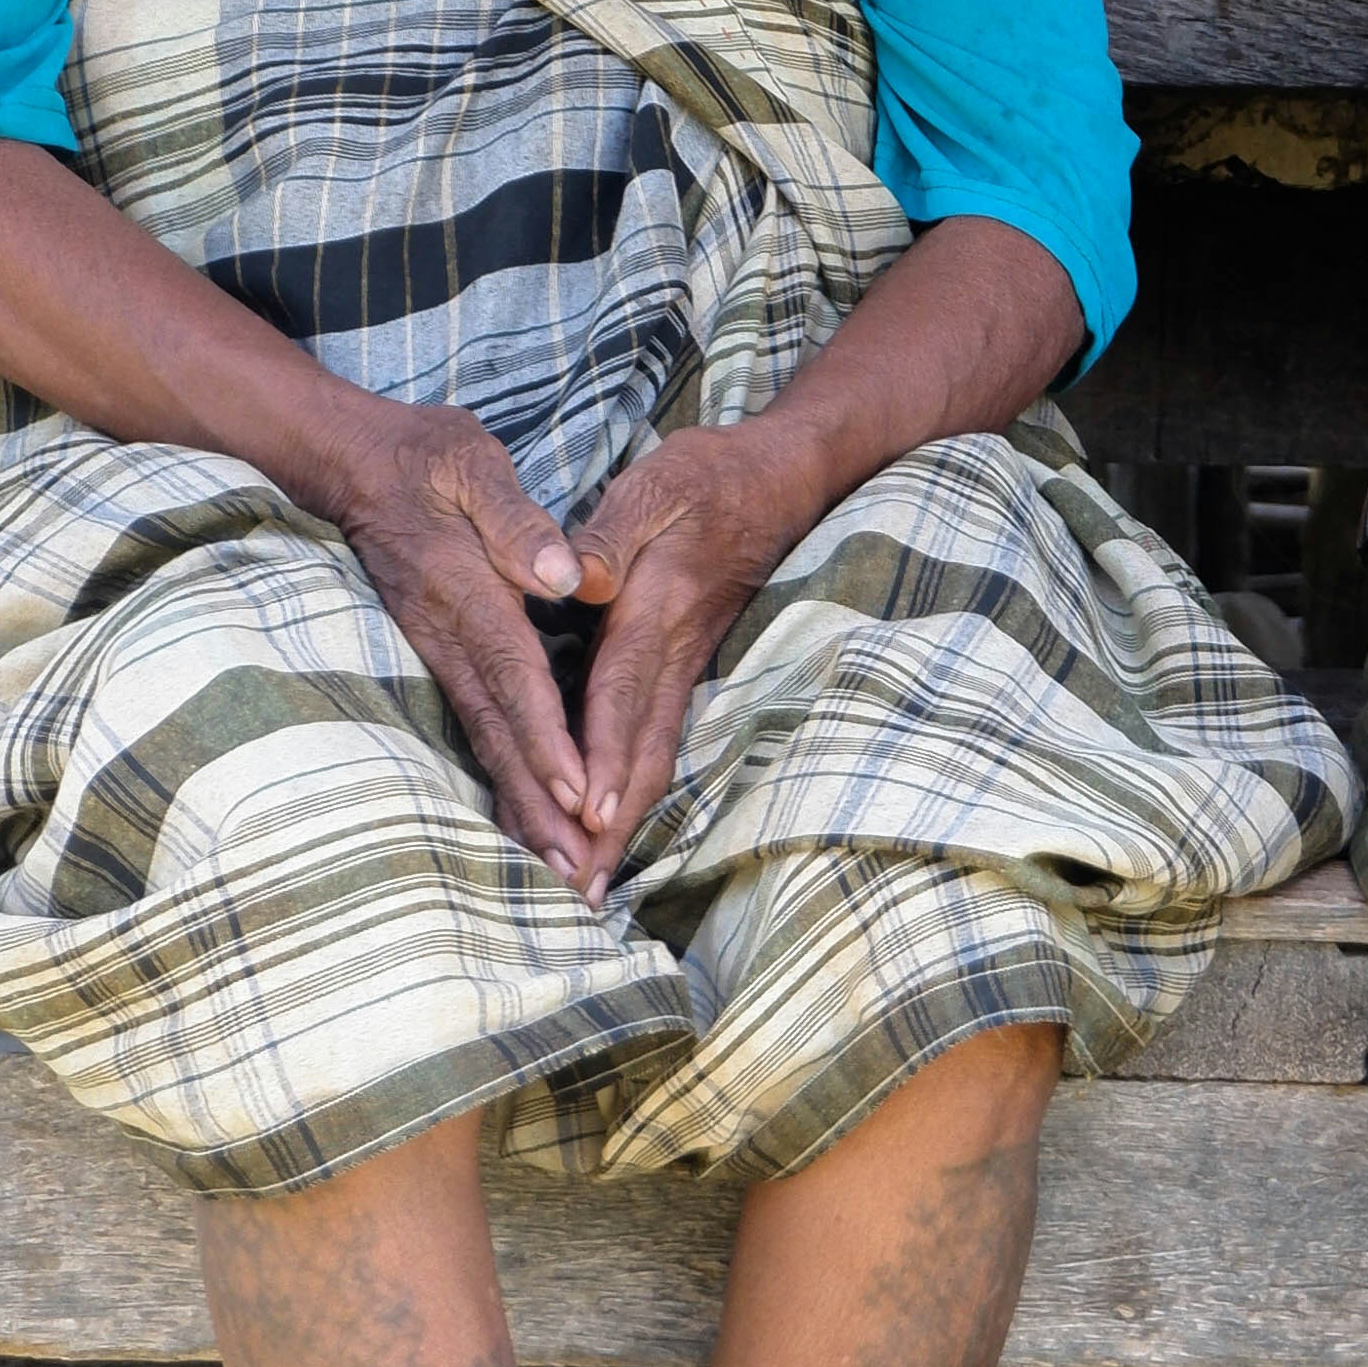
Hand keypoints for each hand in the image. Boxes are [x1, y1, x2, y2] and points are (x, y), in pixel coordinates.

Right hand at [307, 398, 602, 891]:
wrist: (351, 462)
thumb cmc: (426, 457)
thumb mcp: (472, 464)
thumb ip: (516, 520)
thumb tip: (564, 574)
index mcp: (467, 592)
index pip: (514, 674)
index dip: (546, 736)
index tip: (579, 792)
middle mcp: (448, 636)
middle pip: (499, 731)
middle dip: (538, 804)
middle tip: (576, 871)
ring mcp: (436, 652)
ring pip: (483, 741)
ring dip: (521, 807)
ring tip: (557, 870)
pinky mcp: (435, 658)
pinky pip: (473, 728)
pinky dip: (501, 778)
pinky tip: (524, 822)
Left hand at [561, 423, 818, 877]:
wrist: (786, 481)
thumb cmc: (712, 476)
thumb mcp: (657, 482)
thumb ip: (614, 532)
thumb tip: (582, 582)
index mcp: (659, 606)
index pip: (624, 688)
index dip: (606, 751)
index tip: (588, 812)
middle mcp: (676, 651)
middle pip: (643, 751)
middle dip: (613, 824)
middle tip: (581, 890)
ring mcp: (688, 667)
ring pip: (656, 758)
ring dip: (624, 823)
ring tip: (593, 885)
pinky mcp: (688, 670)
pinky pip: (658, 743)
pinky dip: (634, 792)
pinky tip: (612, 830)